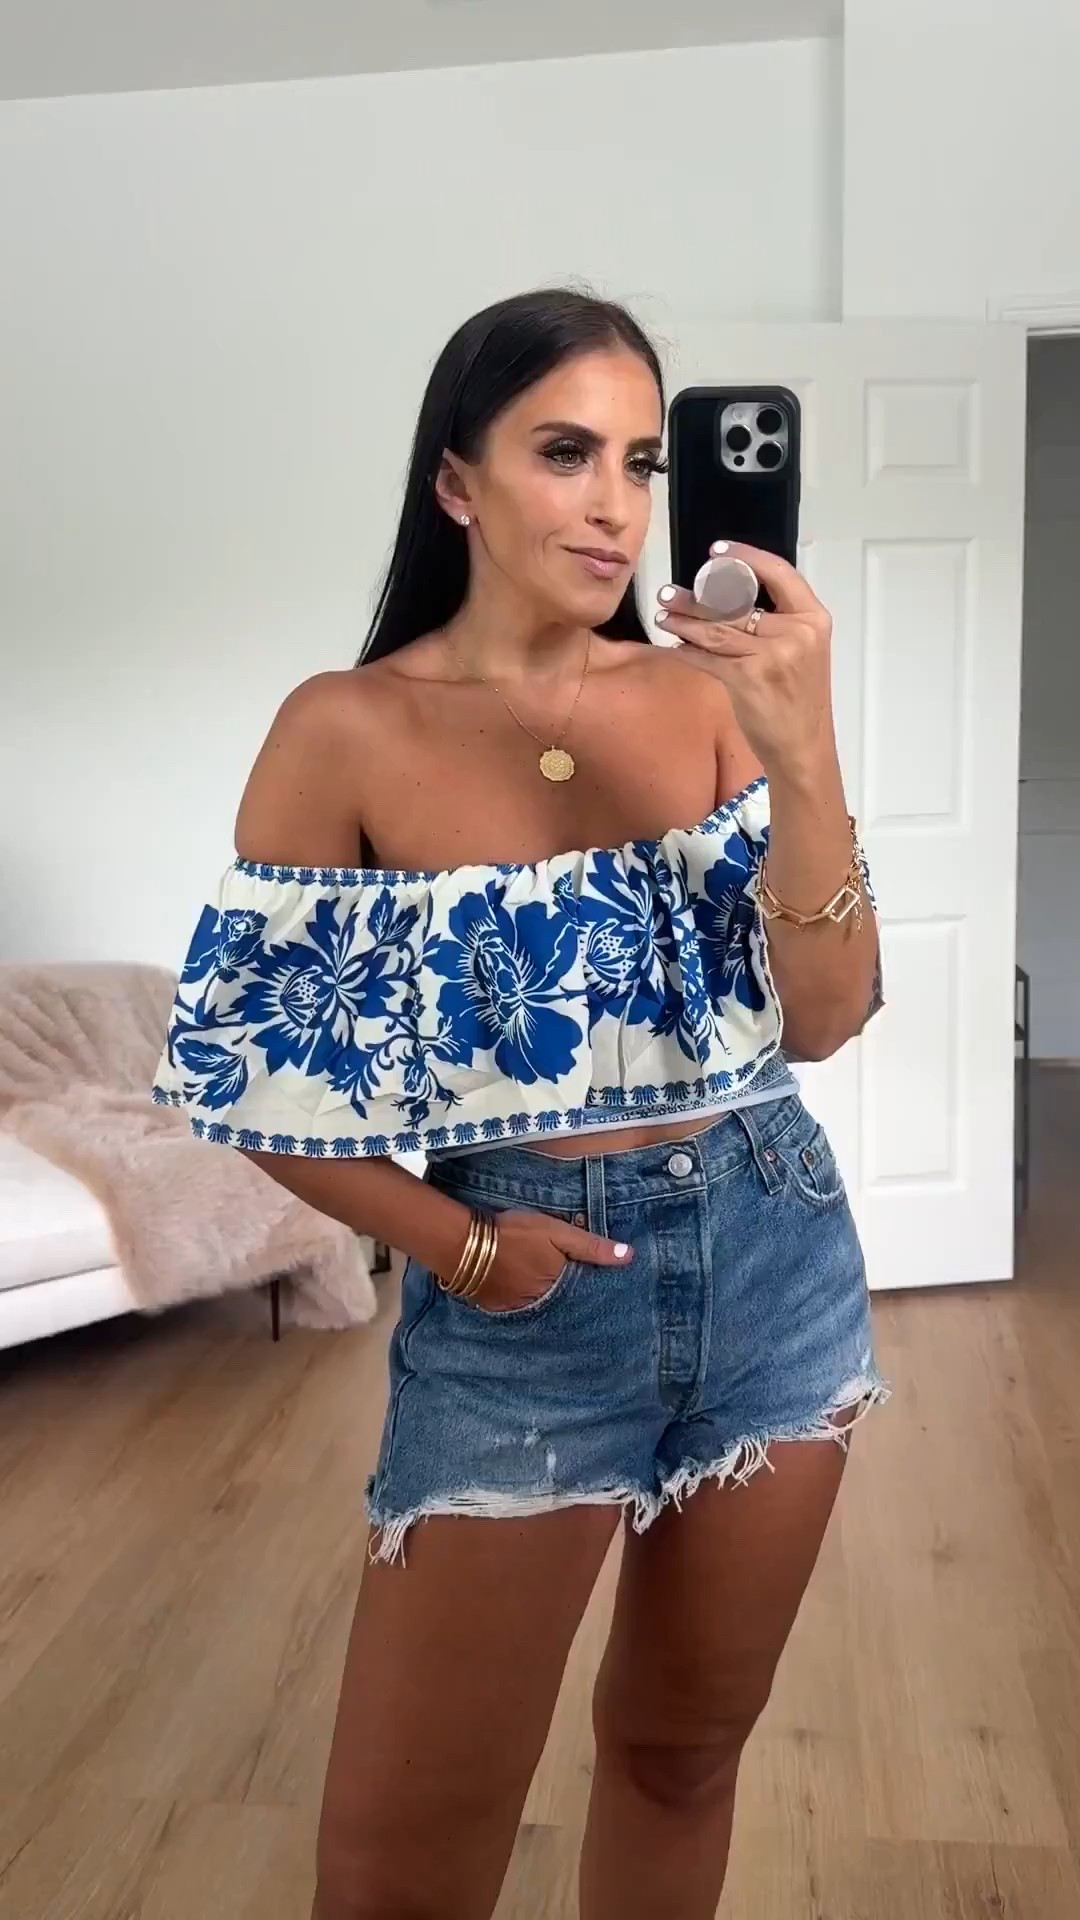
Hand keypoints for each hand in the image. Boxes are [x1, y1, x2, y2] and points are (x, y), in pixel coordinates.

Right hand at [448, 1208, 632, 1313]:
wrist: (462, 1242)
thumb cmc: (514, 1233)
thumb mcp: (557, 1232)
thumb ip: (591, 1246)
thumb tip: (629, 1257)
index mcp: (558, 1288)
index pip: (581, 1291)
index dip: (588, 1284)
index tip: (596, 1280)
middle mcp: (539, 1306)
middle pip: (559, 1301)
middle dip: (566, 1296)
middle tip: (567, 1284)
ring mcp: (514, 1309)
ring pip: (537, 1305)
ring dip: (542, 1297)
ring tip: (542, 1284)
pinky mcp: (493, 1307)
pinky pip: (514, 1306)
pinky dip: (519, 1298)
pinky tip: (519, 1286)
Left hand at [654, 541, 835, 775]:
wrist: (803, 746)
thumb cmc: (798, 699)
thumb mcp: (801, 652)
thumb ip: (777, 623)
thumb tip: (728, 597)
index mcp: (813, 619)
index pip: (780, 573)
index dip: (747, 558)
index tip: (717, 552)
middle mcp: (795, 632)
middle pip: (738, 604)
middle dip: (698, 597)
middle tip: (669, 592)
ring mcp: (772, 655)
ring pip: (717, 629)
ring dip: (684, 621)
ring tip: (664, 615)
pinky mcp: (748, 678)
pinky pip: (708, 657)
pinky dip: (687, 651)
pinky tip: (674, 645)